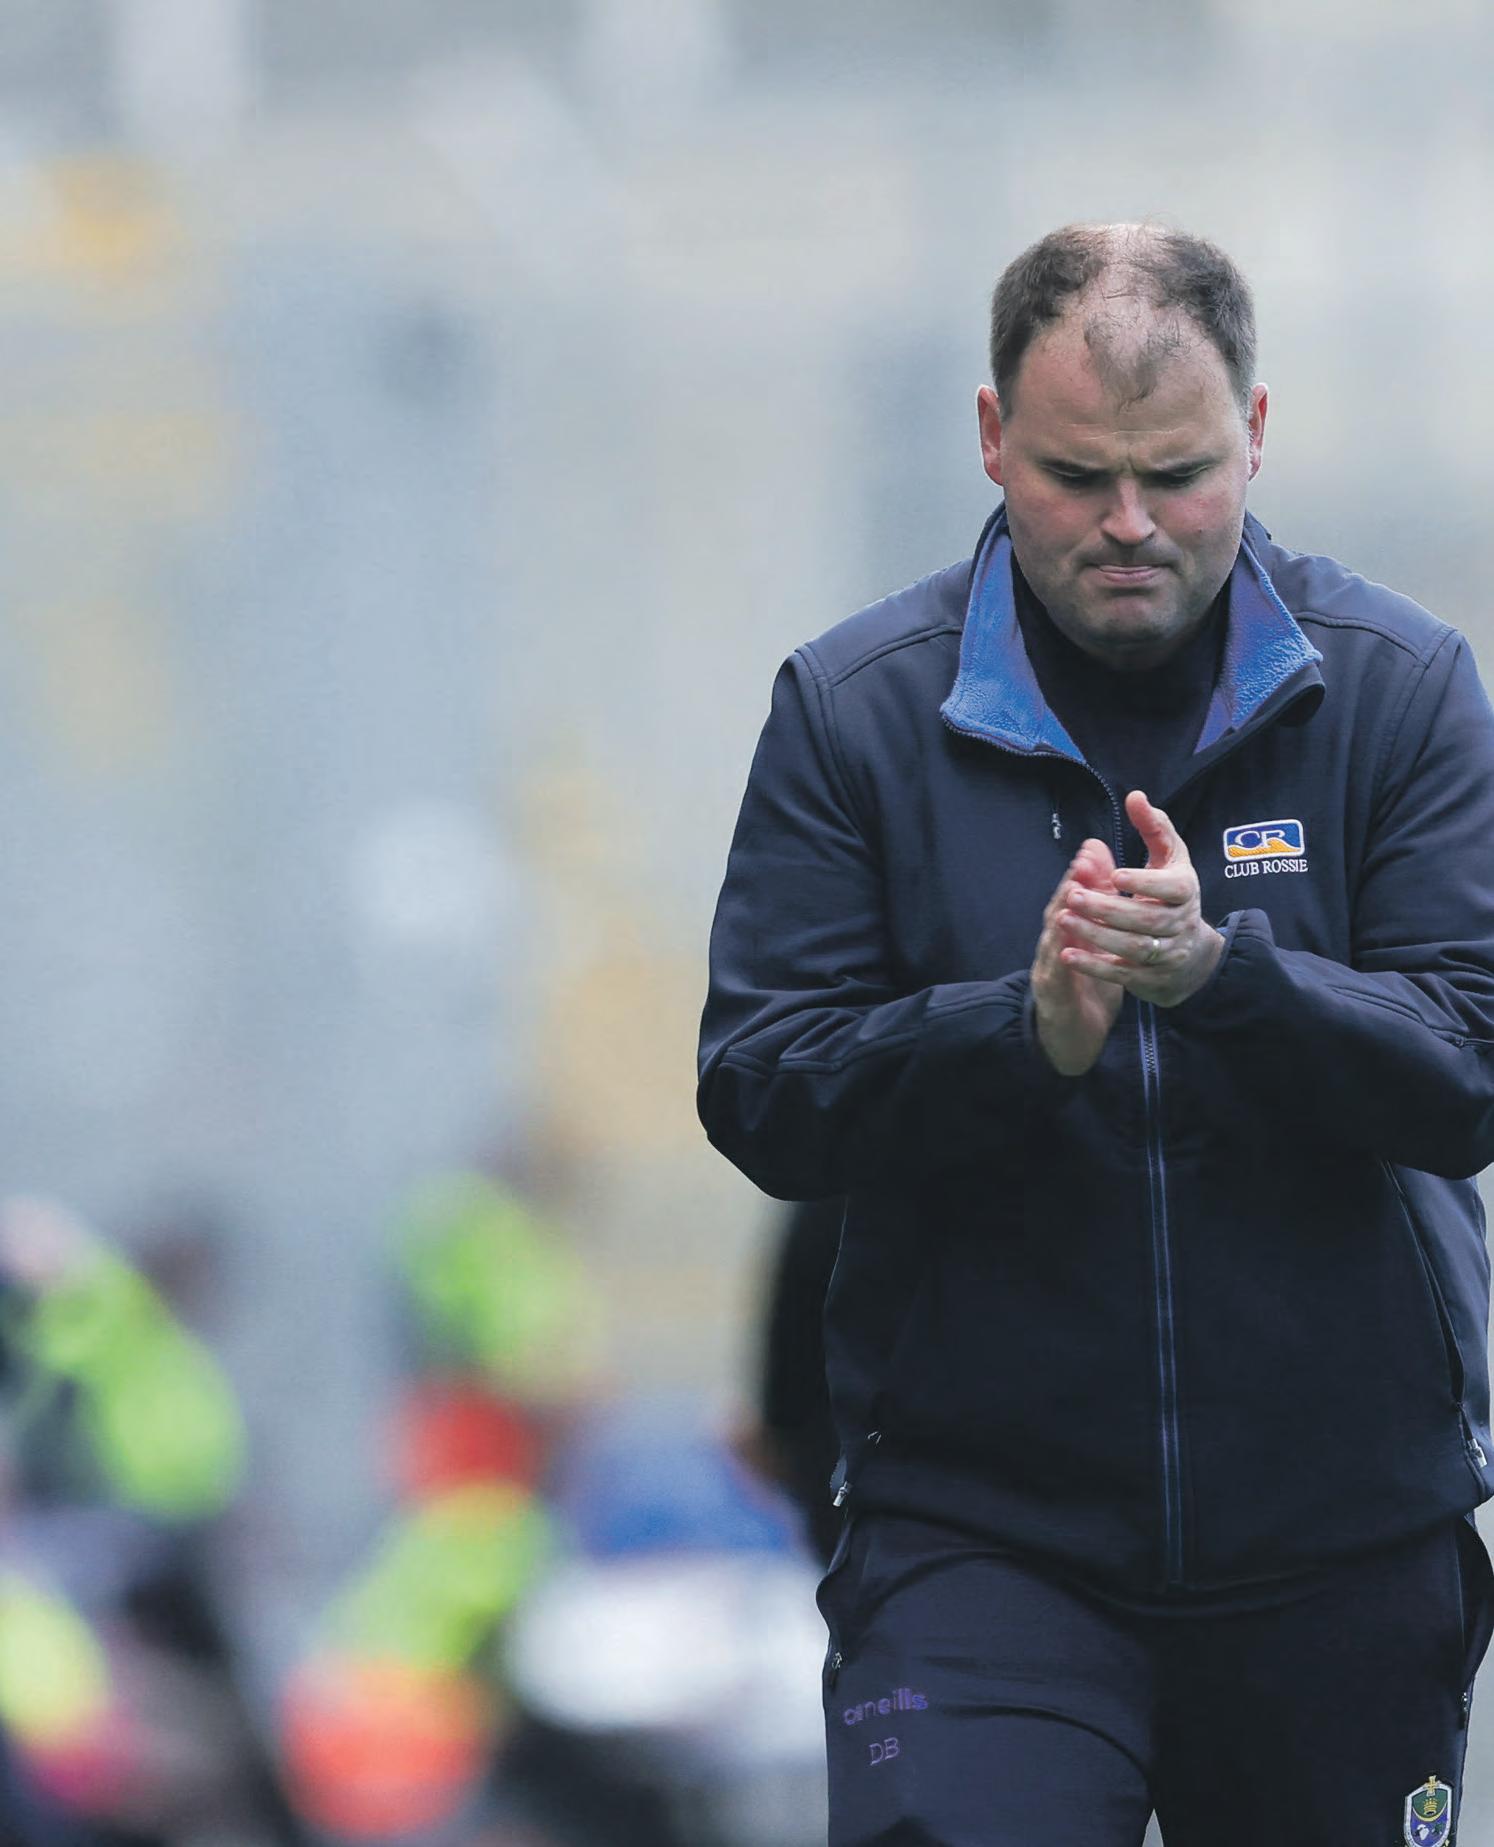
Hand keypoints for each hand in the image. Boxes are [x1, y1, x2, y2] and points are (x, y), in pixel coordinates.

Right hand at [1032, 837, 1124, 1074]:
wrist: (1073, 1039)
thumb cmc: (1087, 992)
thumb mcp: (1099, 952)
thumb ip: (1103, 922)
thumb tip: (1112, 887)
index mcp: (1069, 936)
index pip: (1074, 900)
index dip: (1083, 874)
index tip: (1094, 848)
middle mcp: (1055, 948)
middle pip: (1060, 911)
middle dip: (1071, 885)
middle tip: (1084, 860)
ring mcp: (1049, 971)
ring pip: (1054, 938)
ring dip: (1061, 913)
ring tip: (1072, 891)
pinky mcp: (1052, 997)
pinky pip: (1055, 974)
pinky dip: (1059, 957)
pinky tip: (1064, 942)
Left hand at [1057, 790, 1223, 1006]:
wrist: (1191, 955)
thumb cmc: (1173, 893)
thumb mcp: (1170, 859)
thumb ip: (1154, 827)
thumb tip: (1134, 796)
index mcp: (1187, 891)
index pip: (1173, 887)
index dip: (1146, 881)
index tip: (1115, 874)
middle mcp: (1181, 924)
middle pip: (1146, 919)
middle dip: (1107, 908)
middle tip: (1073, 895)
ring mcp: (1168, 954)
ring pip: (1133, 948)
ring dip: (1096, 935)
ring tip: (1064, 919)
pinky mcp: (1152, 978)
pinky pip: (1122, 974)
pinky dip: (1095, 966)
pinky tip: (1068, 954)